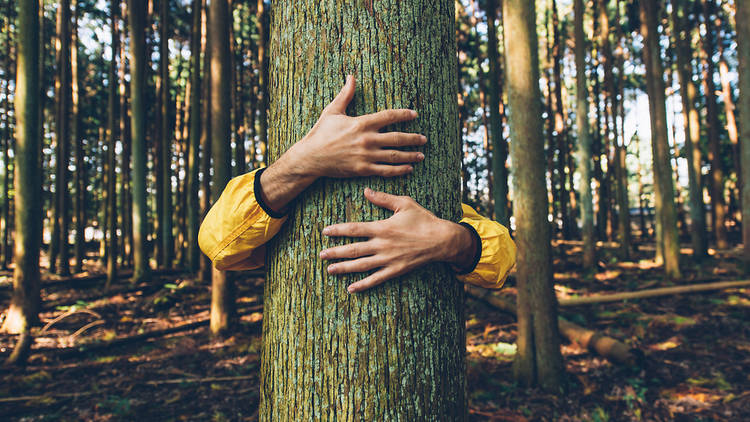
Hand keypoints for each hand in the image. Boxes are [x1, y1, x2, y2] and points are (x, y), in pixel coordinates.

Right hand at [258, 75, 427, 213]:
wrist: (311, 157)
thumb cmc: (321, 133)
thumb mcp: (332, 111)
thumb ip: (345, 94)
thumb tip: (351, 76)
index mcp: (362, 123)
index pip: (388, 116)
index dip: (403, 114)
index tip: (414, 114)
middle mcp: (367, 139)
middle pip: (397, 137)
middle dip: (413, 138)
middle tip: (424, 139)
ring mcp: (366, 155)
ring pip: (394, 156)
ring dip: (410, 155)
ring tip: (421, 155)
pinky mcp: (363, 169)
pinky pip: (385, 170)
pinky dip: (399, 170)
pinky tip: (408, 169)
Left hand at [320, 188, 477, 292]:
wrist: (442, 240)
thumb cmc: (423, 219)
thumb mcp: (404, 203)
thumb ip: (383, 198)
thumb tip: (366, 190)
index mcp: (382, 227)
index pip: (354, 229)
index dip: (338, 230)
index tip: (325, 232)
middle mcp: (382, 245)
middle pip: (353, 249)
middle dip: (335, 252)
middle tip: (321, 255)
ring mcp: (388, 259)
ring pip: (361, 265)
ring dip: (344, 268)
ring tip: (329, 270)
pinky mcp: (395, 270)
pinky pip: (376, 279)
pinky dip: (363, 285)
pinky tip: (351, 288)